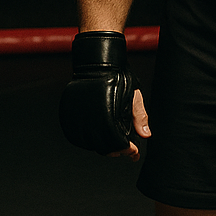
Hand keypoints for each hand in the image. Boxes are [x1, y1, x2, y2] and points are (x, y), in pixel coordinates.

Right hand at [59, 31, 149, 157]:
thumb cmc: (118, 76)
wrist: (97, 62)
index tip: (134, 152)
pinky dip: (86, 140)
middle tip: (125, 149)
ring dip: (102, 146)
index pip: (118, 144)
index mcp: (108, 116)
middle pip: (103, 148)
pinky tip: (96, 137)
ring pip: (89, 144)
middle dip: (116, 151)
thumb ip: (139, 117)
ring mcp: (77, 118)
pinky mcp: (68, 115)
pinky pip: (76, 136)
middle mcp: (91, 120)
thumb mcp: (134, 96)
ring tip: (111, 142)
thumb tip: (146, 135)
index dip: (127, 151)